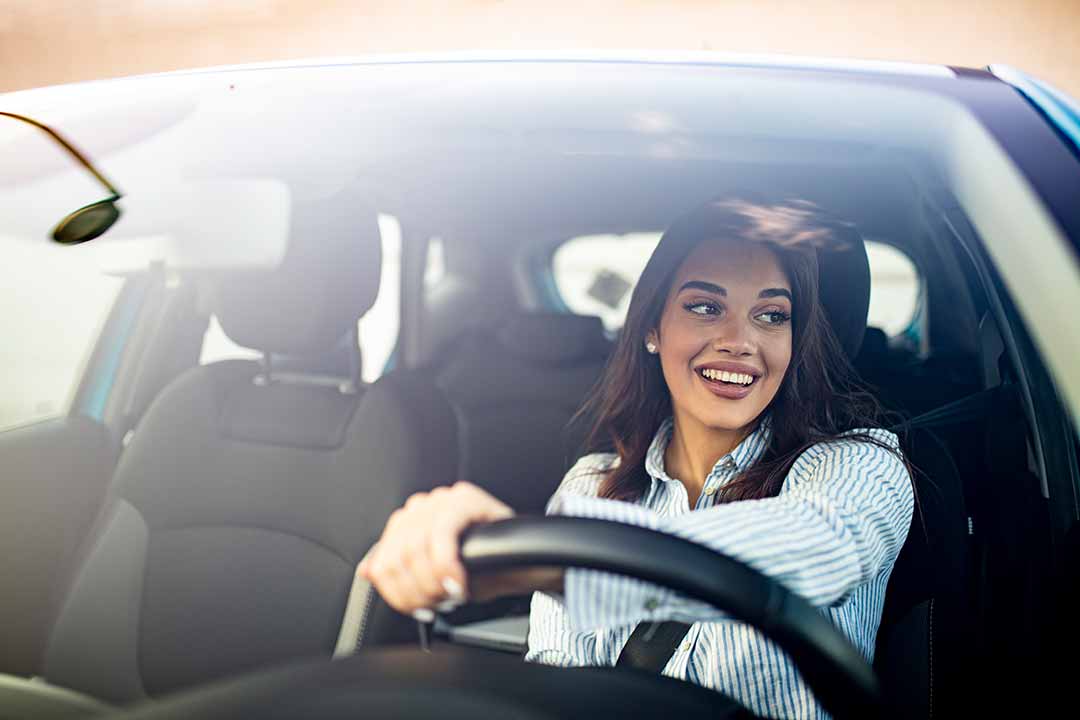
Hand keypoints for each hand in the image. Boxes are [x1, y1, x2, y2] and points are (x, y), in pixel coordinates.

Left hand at [358, 481, 514, 618]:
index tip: (418, 610)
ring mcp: (442, 499)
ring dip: (433, 583)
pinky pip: (443, 537)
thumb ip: (400, 570)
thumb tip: (368, 571)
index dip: (398, 593)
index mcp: (408, 522)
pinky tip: (459, 583)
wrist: (521, 561)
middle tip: (438, 606)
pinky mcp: (464, 499)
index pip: (383, 560)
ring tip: (451, 596)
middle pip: (397, 558)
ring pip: (416, 549)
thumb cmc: (479, 568)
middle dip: (417, 592)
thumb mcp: (432, 575)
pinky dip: (447, 567)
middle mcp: (421, 507)